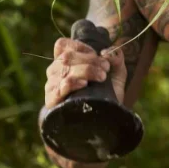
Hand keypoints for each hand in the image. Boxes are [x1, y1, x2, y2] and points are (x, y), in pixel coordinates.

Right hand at [42, 37, 127, 167]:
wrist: (100, 122)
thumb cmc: (104, 94)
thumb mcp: (115, 74)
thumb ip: (116, 59)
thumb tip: (109, 52)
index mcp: (65, 62)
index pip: (62, 45)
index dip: (80, 47)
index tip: (98, 56)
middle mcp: (55, 72)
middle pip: (66, 57)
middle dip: (89, 60)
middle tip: (105, 69)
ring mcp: (52, 86)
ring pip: (64, 70)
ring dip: (85, 70)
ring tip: (101, 77)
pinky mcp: (52, 101)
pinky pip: (57, 89)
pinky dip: (70, 83)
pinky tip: (83, 84)